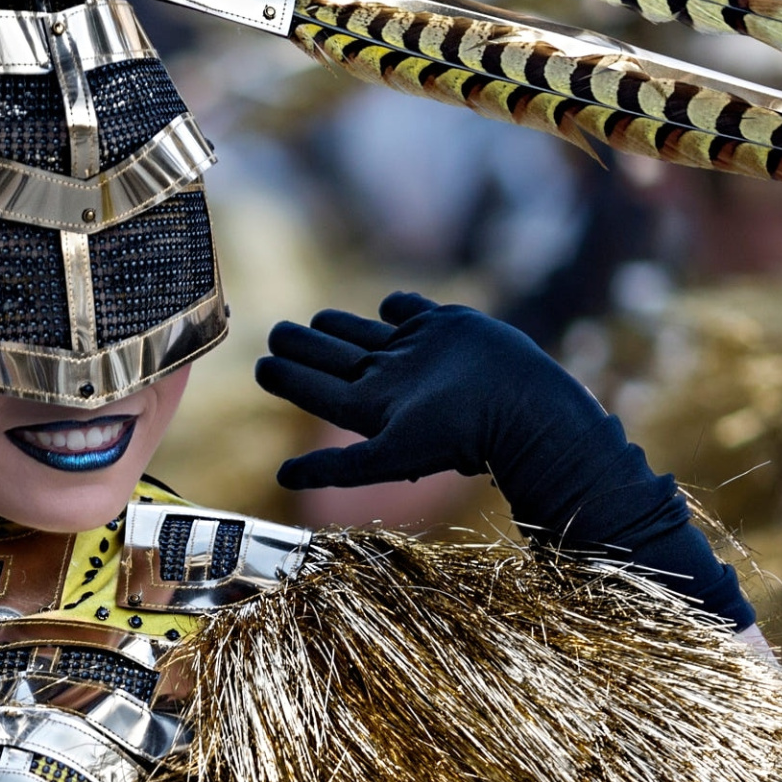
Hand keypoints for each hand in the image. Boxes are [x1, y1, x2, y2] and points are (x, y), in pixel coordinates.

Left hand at [254, 291, 604, 490]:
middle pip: (336, 360)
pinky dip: (400, 305)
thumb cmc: (457, 434)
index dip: (287, 378)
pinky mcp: (448, 327)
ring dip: (340, 327)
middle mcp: (391, 380)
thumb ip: (337, 467)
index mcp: (372, 408)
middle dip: (304, 348)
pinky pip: (414, 311)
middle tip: (275, 332)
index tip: (258, 365)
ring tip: (317, 321)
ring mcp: (419, 353)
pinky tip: (388, 303)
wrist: (523, 407)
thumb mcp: (390, 454)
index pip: (317, 390)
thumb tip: (281, 478)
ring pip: (368, 334)